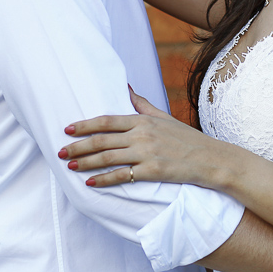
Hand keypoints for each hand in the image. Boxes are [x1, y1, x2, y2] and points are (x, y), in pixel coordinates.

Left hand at [60, 88, 227, 188]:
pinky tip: (91, 183)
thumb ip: (141, 104)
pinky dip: (104, 180)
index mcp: (143, 120)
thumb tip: (125, 88)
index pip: (107, 120)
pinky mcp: (153, 171)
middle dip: (78, 146)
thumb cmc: (187, 139)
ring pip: (108, 158)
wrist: (212, 160)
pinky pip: (122, 176)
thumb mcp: (163, 117)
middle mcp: (142, 134)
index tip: (67, 128)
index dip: (85, 125)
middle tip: (60, 152)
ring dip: (86, 162)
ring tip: (70, 167)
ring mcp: (147, 153)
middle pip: (102, 140)